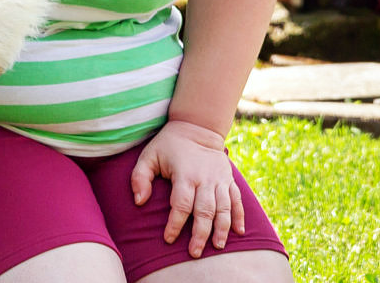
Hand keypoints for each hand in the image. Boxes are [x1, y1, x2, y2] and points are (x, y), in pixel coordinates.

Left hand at [130, 119, 244, 257]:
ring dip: (221, 229)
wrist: (197, 127)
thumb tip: (139, 202)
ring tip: (217, 247)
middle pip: (204, 210)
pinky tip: (238, 232)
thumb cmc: (169, 145)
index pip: (181, 204)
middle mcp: (205, 178)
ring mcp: (219, 179)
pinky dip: (239, 216)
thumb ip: (140, 178)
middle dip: (200, 233)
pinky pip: (237, 200)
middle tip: (194, 253)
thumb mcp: (149, 156)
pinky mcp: (228, 179)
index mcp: (185, 174)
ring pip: (224, 208)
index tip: (169, 239)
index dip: (175, 224)